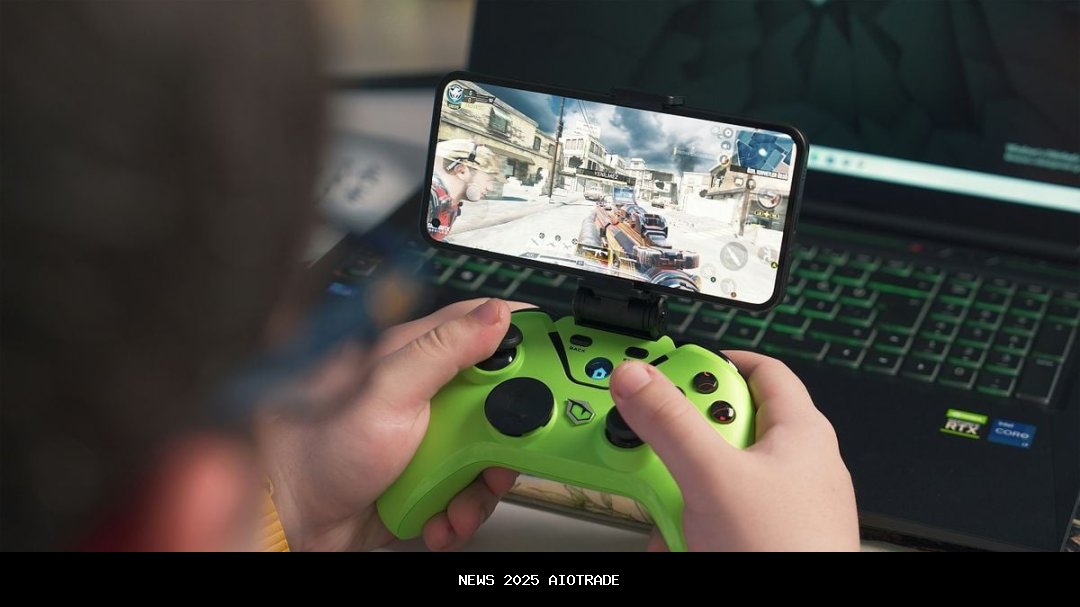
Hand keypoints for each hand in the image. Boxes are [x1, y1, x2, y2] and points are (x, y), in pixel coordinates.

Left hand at [259, 298, 529, 550]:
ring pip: (488, 454)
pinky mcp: (426, 479)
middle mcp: (427, 395)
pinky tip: (440, 515)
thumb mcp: (388, 388)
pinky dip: (460, 511)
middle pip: (500, 401)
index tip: (557, 359)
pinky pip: (466, 493)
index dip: (526, 341)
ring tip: (459, 497)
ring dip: (481, 485)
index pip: (487, 331)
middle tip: (505, 451)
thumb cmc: (316, 443)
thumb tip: (495, 315)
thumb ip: (443, 348)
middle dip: (510, 433)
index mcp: (418, 356)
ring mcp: (428, 439)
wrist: (289, 515)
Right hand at [609, 351, 858, 550]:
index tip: (669, 370)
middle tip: (657, 449)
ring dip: (679, 495)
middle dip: (681, 444)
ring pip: (713, 480)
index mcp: (801, 432)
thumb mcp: (712, 477)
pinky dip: (691, 529)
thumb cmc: (788, 552)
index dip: (713, 362)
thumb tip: (638, 377)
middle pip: (724, 429)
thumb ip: (670, 422)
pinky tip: (682, 544)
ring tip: (671, 513)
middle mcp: (796, 466)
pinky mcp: (763, 539)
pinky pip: (716, 520)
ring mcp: (780, 507)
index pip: (760, 370)